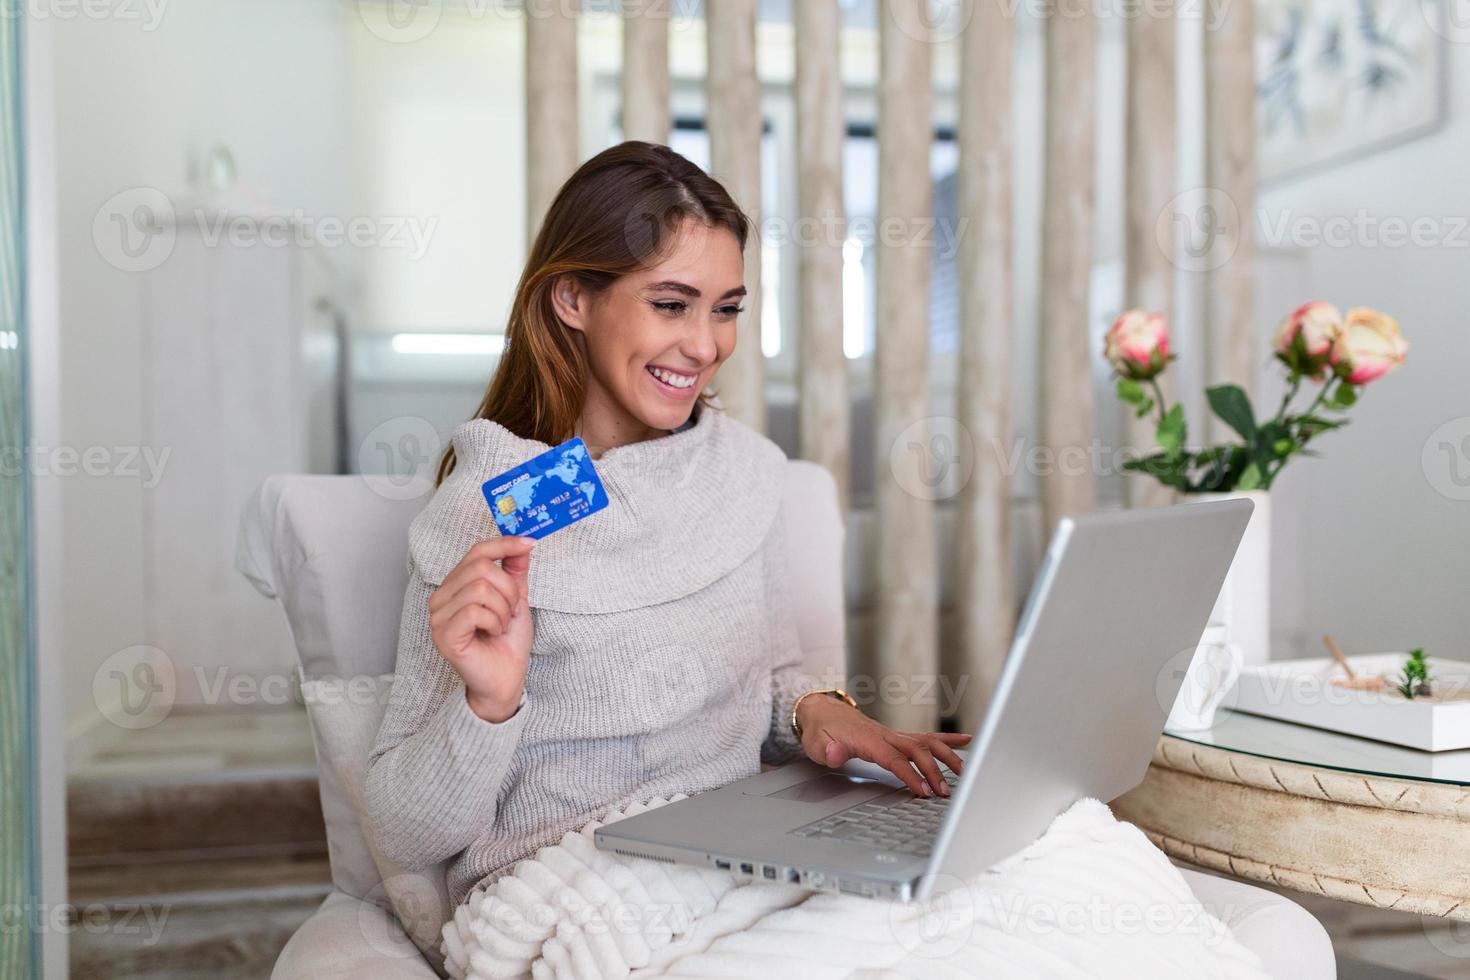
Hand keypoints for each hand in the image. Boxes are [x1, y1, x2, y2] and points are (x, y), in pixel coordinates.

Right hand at [428, 536, 535, 722]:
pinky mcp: (443, 635)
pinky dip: (493, 621)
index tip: (529, 543)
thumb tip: (522, 542)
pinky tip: (492, 634)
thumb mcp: (516, 600)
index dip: (503, 544)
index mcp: (456, 586)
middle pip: (480, 568)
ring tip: (500, 626)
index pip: (476, 552)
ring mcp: (438, 617)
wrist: (506, 679)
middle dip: (507, 590)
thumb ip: (515, 571)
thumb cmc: (507, 643)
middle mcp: (441, 598)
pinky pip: (475, 611)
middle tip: (510, 613)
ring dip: (502, 609)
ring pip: (479, 589)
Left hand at [795, 694, 971, 797]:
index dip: (910, 775)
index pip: (894, 759)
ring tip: (964, 772)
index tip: (923, 791)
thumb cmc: (821, 730)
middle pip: (917, 750)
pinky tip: (966, 741)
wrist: (822, 711)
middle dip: (933, 771)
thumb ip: (827, 750)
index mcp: (869, 740)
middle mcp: (886, 735)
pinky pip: (926, 737)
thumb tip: (835, 754)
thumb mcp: (816, 743)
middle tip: (944, 792)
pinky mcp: (897, 737)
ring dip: (947, 756)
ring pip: (927, 742)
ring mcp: (894, 735)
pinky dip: (947, 738)